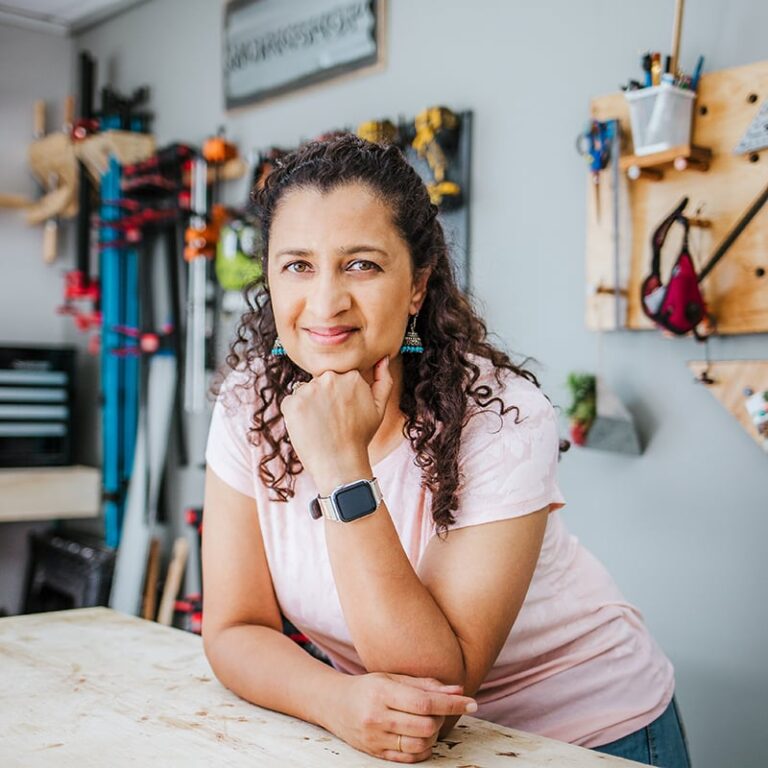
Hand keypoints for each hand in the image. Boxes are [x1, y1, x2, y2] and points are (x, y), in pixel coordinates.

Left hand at [281, 357, 392, 492]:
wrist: (340, 464)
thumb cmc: (360, 436)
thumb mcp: (379, 407)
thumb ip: (383, 379)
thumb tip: (382, 357)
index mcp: (350, 376)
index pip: (338, 377)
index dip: (338, 395)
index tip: (342, 412)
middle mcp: (329, 378)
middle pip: (321, 382)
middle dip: (324, 397)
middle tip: (332, 420)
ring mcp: (308, 390)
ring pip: (305, 391)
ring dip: (309, 405)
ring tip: (320, 426)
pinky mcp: (291, 403)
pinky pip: (291, 403)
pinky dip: (296, 415)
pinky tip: (308, 429)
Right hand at [325, 672, 475, 762]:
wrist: (334, 704)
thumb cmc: (367, 686)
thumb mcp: (392, 677)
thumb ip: (425, 684)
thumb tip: (457, 690)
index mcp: (382, 692)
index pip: (425, 702)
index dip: (452, 703)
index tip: (472, 702)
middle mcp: (377, 717)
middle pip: (425, 725)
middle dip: (442, 718)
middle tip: (442, 709)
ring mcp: (376, 738)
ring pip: (420, 744)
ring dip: (434, 735)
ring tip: (430, 722)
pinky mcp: (376, 754)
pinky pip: (409, 758)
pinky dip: (423, 749)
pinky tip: (422, 736)